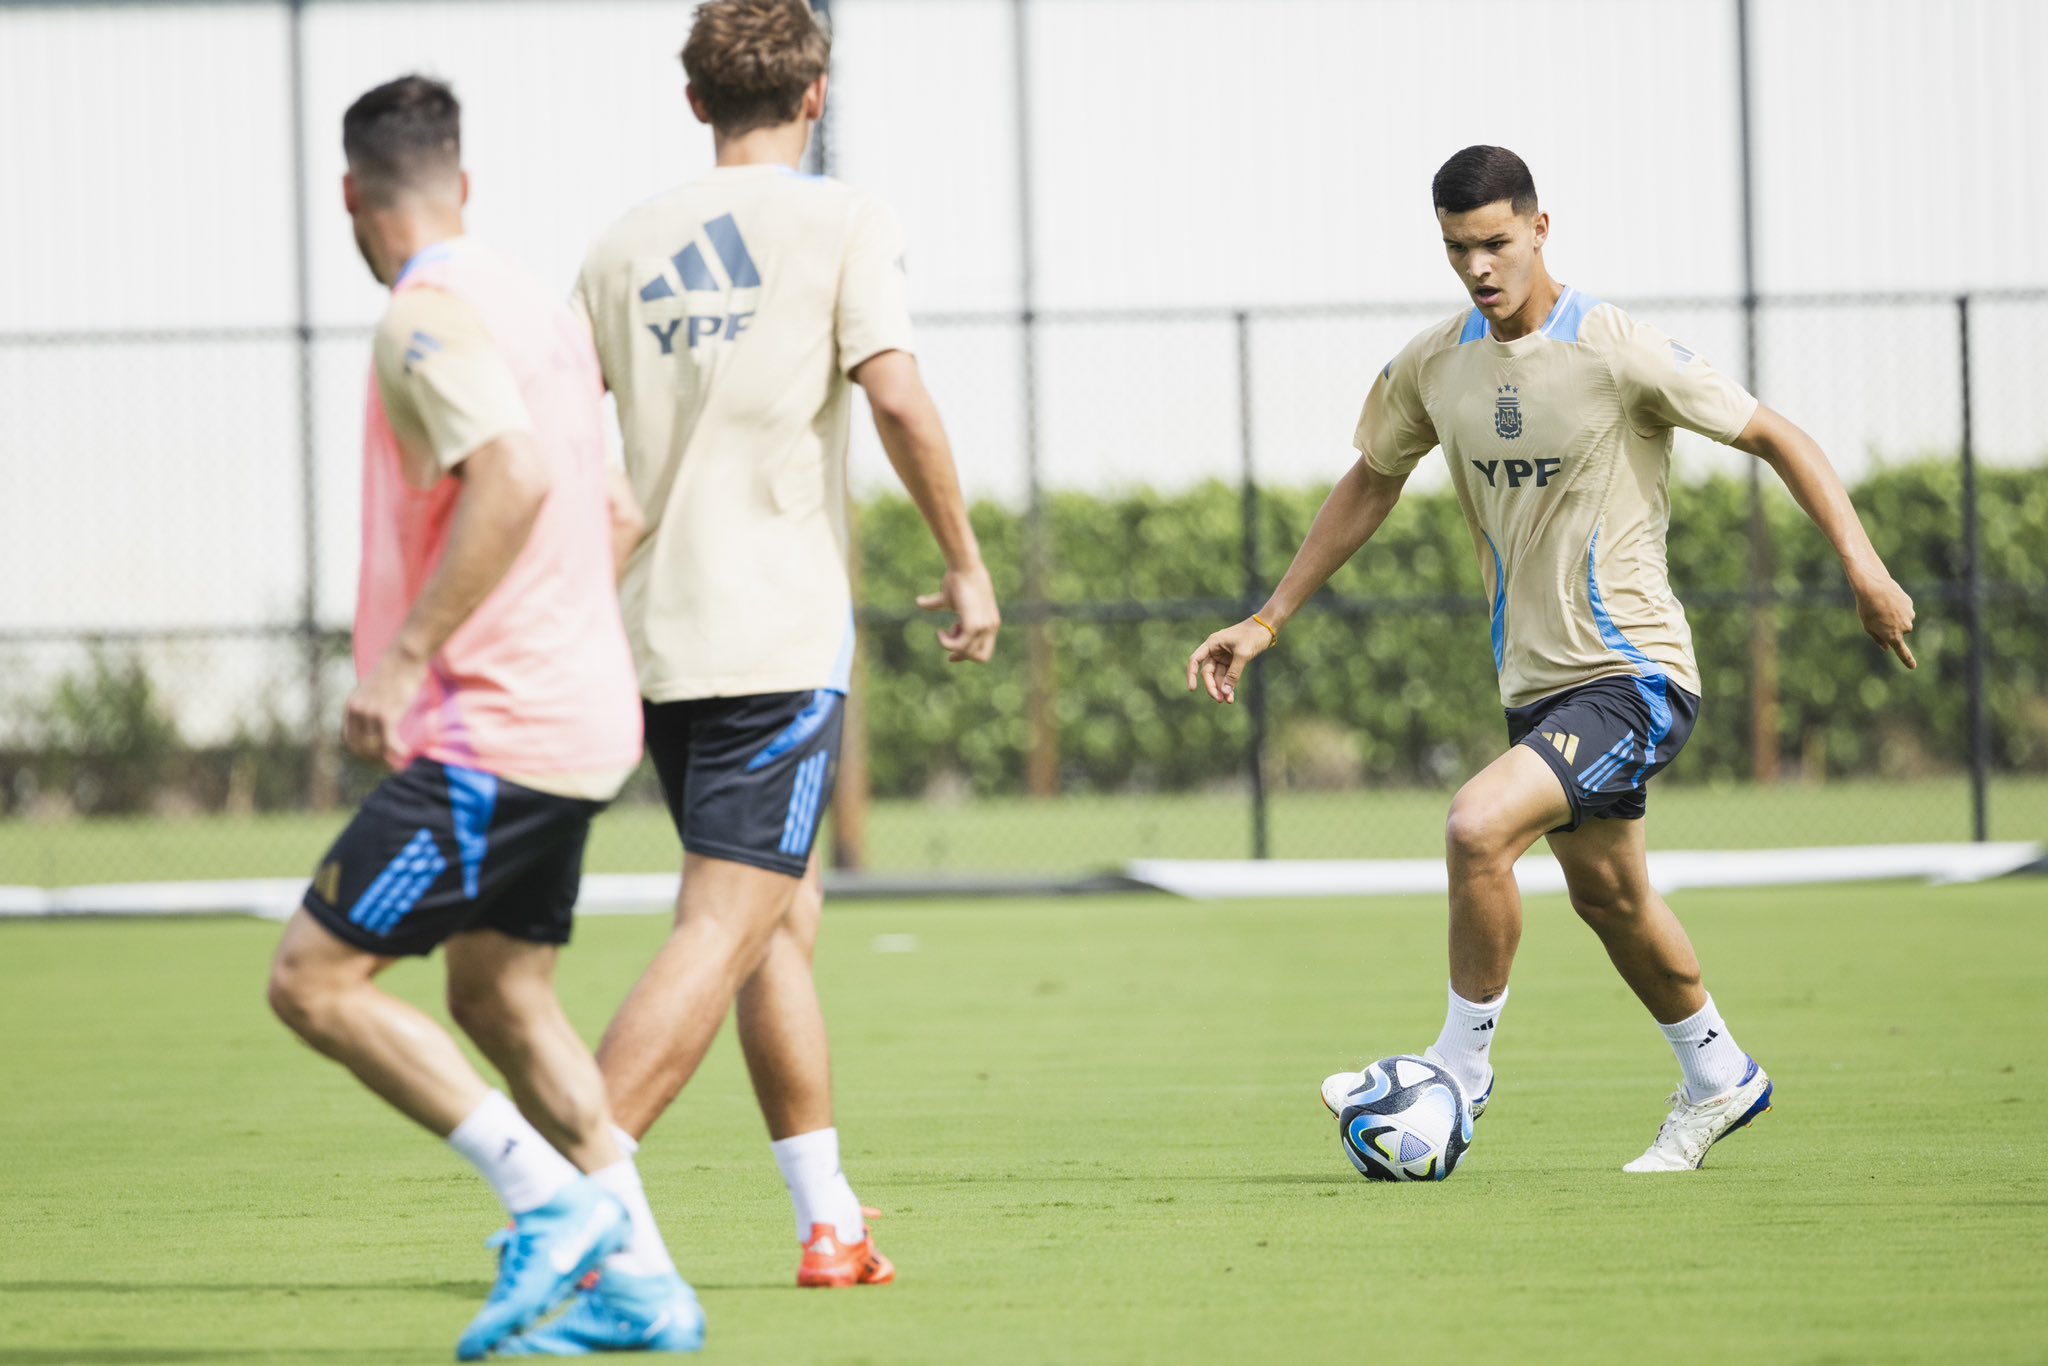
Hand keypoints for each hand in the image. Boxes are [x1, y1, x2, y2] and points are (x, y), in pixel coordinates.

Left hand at [343, 646, 429, 767]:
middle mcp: (357, 712)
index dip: (361, 752)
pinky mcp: (386, 716)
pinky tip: (406, 754)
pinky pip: (389, 743)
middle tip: (390, 763)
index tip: (377, 756)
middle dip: (375, 759)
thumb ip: (371, 703)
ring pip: (375, 748)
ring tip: (400, 760)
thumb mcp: (374, 689)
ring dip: (388, 758)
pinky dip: (398, 752)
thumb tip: (379, 714)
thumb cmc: (395, 670)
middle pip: (361, 747)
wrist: (404, 656)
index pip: (350, 740)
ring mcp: (370, 715)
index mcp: (352, 706)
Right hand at [918, 563, 999, 662]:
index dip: (967, 654)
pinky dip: (947, 643)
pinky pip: (960, 647)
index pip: (984, 651)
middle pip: (980, 658)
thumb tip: (919, 602)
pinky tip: (941, 632)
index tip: (950, 655)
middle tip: (947, 637)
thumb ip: (936, 604)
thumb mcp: (948, 598)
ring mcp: (985, 627)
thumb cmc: (956, 579)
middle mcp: (991, 627)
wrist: (964, 567)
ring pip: (967, 653)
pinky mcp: (974, 625)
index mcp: (990, 623)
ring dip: (951, 646)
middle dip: (961, 653)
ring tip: (943, 630)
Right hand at [1186, 617, 1275, 703]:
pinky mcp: (1232, 661)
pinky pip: (1227, 676)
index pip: (1195, 660)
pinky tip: (1231, 696)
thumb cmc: (1253, 635)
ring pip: (1218, 676)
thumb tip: (1225, 691)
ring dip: (1222, 688)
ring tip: (1228, 700)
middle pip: (1208, 672)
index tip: (1192, 689)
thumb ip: (1233, 673)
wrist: (1267, 627)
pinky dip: (1229, 685)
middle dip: (1212, 686)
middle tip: (1219, 699)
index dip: (1192, 674)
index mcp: (1212, 643)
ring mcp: (1223, 656)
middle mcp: (1215, 650)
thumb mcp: (1243, 654)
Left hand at [1852, 571, 1916, 668]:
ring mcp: (1909, 616)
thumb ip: (1879, 638)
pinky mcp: (1910, 605)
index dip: (1907, 660)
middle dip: (1892, 626)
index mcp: (1893, 636)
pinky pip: (1904, 608)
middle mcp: (1904, 628)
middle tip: (1879, 616)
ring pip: (1903, 619)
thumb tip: (1887, 647)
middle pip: (1900, 631)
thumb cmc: (1867, 609)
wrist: (1873, 587)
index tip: (1912, 667)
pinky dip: (1897, 606)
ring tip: (1882, 606)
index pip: (1902, 652)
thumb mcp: (1868, 626)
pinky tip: (1888, 599)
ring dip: (1895, 615)